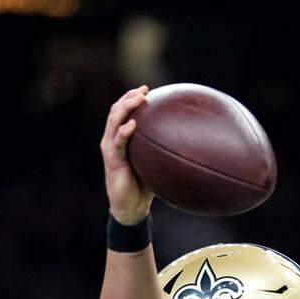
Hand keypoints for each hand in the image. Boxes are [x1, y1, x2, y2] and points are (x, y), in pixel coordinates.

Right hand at [101, 85, 155, 224]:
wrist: (131, 208)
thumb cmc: (143, 187)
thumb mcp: (154, 164)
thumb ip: (162, 151)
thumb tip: (189, 144)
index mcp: (119, 139)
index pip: (121, 112)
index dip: (130, 98)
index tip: (146, 89)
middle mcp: (111, 141)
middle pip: (115, 111)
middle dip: (128, 97)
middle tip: (143, 89)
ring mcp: (110, 150)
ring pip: (113, 122)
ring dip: (125, 108)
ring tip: (138, 99)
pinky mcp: (112, 161)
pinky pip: (117, 143)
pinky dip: (124, 131)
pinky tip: (133, 124)